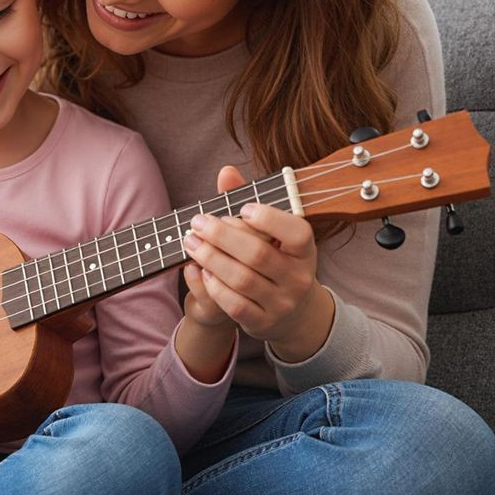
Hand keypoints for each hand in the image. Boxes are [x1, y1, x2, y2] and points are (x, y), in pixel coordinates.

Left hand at [182, 165, 332, 357]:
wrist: (293, 314)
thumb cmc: (276, 261)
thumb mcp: (270, 235)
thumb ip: (246, 201)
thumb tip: (226, 171)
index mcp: (304, 251)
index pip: (297, 233)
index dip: (271, 219)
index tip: (244, 208)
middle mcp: (298, 278)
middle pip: (258, 254)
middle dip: (223, 236)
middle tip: (197, 222)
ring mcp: (282, 303)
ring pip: (242, 280)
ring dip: (211, 258)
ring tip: (191, 242)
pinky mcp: (262, 323)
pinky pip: (234, 304)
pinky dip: (214, 286)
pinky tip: (201, 270)